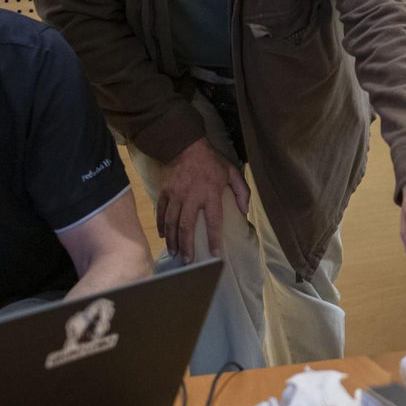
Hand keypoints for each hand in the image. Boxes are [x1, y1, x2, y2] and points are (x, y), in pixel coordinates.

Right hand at [154, 137, 249, 261]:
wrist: (185, 145)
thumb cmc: (211, 160)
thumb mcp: (232, 172)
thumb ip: (241, 191)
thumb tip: (245, 211)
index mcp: (210, 193)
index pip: (213, 221)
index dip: (213, 239)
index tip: (215, 255)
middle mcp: (191, 196)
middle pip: (187, 226)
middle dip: (187, 245)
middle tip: (188, 261)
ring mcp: (176, 195)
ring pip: (172, 222)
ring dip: (173, 240)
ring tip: (175, 253)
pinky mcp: (164, 192)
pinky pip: (161, 212)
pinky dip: (161, 225)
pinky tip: (163, 236)